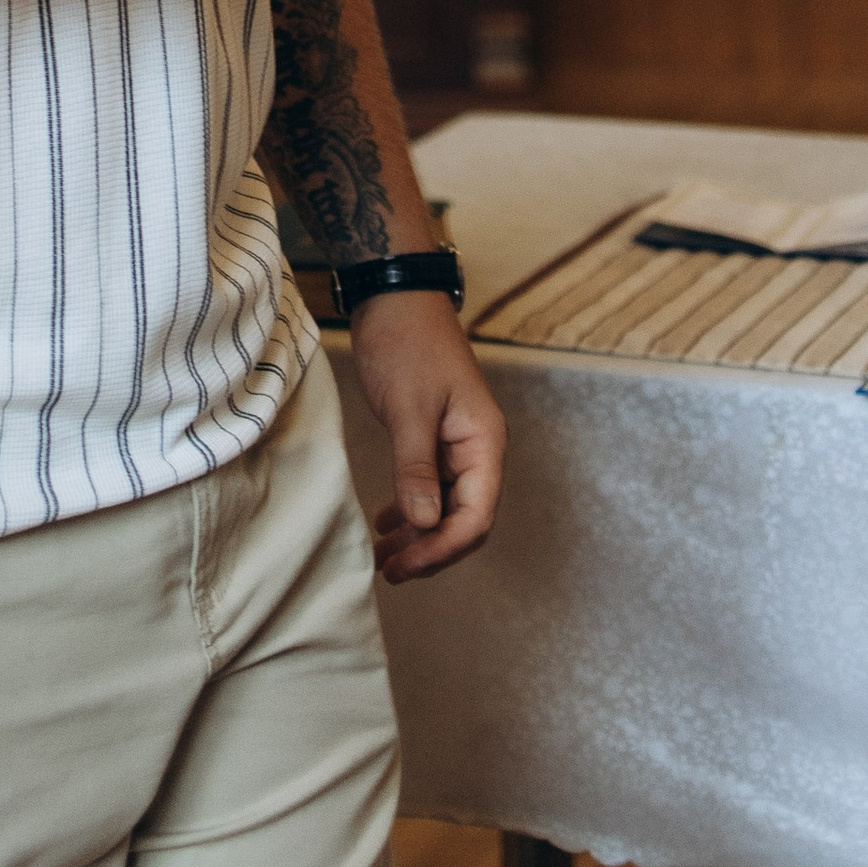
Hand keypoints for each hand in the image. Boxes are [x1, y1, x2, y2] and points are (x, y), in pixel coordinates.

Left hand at [347, 292, 505, 584]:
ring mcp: (457, 445)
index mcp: (484, 442)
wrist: (395, 296)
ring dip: (420, 536)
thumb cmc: (406, 344)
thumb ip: (417, 467)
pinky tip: (387, 524)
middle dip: (430, 551)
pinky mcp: (435, 438)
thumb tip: (425, 525)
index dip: (442, 549)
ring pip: (447, 508)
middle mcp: (478, 449)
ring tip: (383, 558)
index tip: (403, 566)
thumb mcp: (409, 407)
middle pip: (466, 520)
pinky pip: (432, 489)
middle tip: (388, 570)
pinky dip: (412, 510)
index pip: (476, 516)